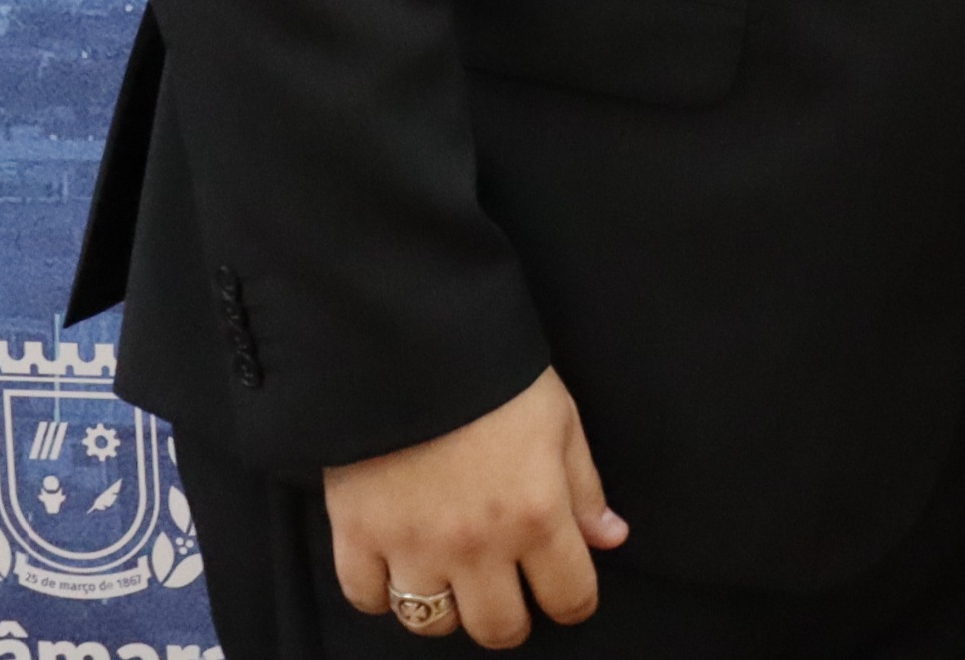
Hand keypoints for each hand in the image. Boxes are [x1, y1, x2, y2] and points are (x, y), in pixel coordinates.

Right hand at [325, 366, 625, 646]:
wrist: (409, 335)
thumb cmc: (493, 374)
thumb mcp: (559, 420)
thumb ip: (584, 488)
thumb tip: (608, 538)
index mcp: (536, 514)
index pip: (569, 598)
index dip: (573, 600)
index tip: (564, 590)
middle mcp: (477, 544)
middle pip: (498, 628)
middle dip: (510, 617)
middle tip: (506, 591)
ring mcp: (412, 544)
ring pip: (432, 623)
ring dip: (446, 606)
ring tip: (450, 574)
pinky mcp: (356, 533)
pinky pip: (366, 598)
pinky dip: (380, 590)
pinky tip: (396, 563)